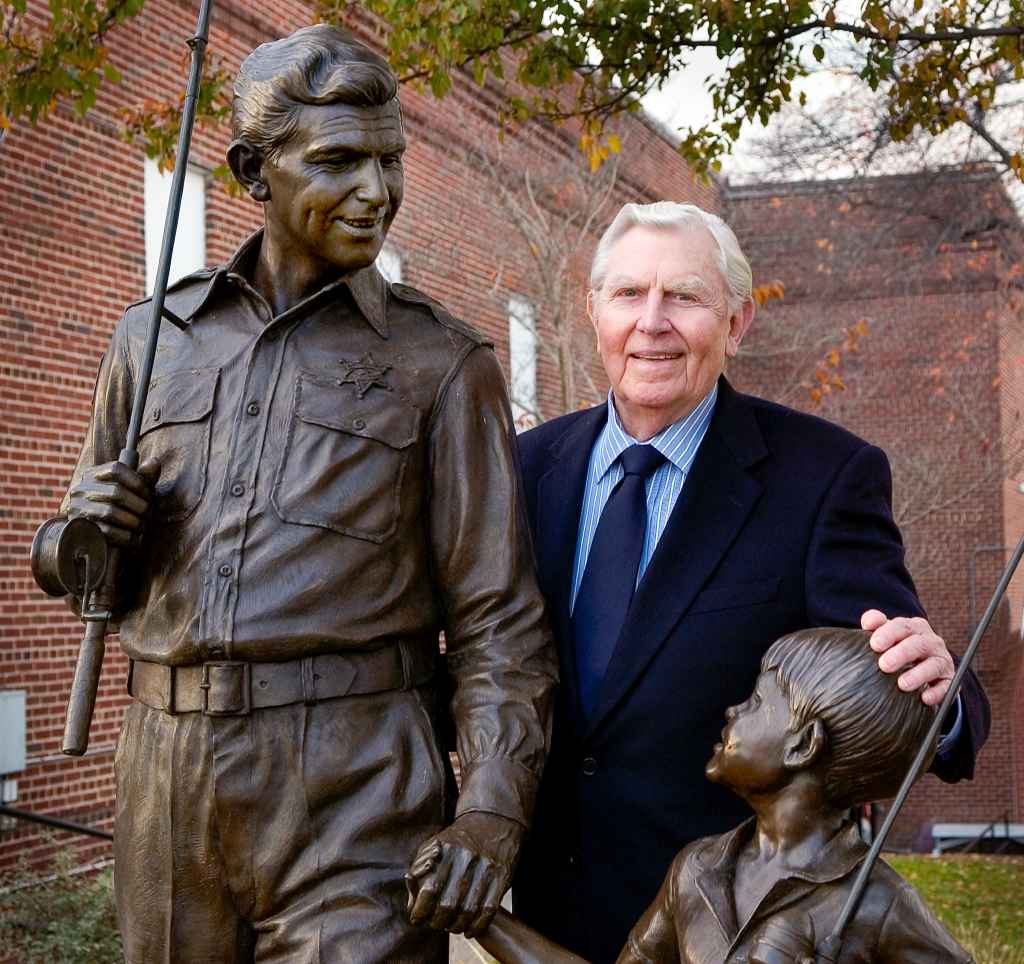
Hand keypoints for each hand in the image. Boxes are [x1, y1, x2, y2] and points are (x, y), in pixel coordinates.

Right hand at [66, 458, 159, 546]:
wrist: (94, 535)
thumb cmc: (120, 507)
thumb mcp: (133, 490)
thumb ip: (144, 477)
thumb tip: (155, 462)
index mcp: (94, 475)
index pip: (115, 469)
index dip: (137, 480)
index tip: (148, 493)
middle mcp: (82, 489)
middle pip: (116, 492)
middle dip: (139, 505)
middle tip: (149, 514)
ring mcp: (77, 509)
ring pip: (110, 512)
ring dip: (134, 522)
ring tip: (143, 526)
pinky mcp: (80, 529)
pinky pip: (105, 532)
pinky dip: (125, 536)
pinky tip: (134, 538)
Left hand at [406, 811, 523, 937]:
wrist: (493, 822)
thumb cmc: (457, 841)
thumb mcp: (434, 846)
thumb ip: (419, 871)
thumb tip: (411, 902)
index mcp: (446, 850)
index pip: (429, 890)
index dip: (421, 910)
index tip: (418, 918)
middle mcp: (466, 858)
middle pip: (448, 904)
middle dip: (439, 922)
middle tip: (437, 924)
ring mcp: (485, 868)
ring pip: (468, 911)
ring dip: (457, 927)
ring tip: (452, 927)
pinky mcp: (501, 877)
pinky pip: (488, 910)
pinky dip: (477, 926)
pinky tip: (469, 930)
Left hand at [861, 610, 953, 705]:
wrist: (918, 664)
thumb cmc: (894, 646)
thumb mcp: (885, 633)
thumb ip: (874, 623)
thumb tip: (868, 622)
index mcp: (912, 627)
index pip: (901, 626)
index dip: (888, 634)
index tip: (874, 644)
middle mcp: (930, 640)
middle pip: (918, 644)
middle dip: (901, 654)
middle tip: (884, 665)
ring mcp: (941, 659)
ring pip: (933, 665)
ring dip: (918, 674)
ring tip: (902, 685)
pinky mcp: (948, 679)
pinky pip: (946, 685)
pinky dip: (937, 692)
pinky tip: (925, 698)